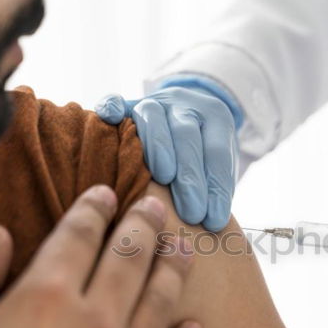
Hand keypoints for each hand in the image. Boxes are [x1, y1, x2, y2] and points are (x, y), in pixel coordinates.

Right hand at [0, 186, 201, 327]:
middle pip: (130, 258)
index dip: (93, 208)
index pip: (78, 236)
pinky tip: (195, 327)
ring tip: (186, 245)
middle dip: (144, 225)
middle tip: (158, 205)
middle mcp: (94, 326)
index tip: (106, 191)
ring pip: (161, 301)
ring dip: (175, 268)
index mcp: (42, 300)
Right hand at [96, 86, 238, 231]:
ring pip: (153, 116)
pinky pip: (118, 101)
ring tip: (164, 178)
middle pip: (186, 135)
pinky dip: (111, 107)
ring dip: (158, 147)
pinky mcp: (129, 104)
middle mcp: (185, 105)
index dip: (217, 187)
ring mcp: (156, 102)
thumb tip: (210, 226)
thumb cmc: (205, 153)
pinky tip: (108, 118)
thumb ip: (214, 186)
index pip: (218, 153)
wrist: (192, 113)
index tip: (214, 220)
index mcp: (216, 117)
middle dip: (190, 177)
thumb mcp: (219, 164)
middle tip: (192, 213)